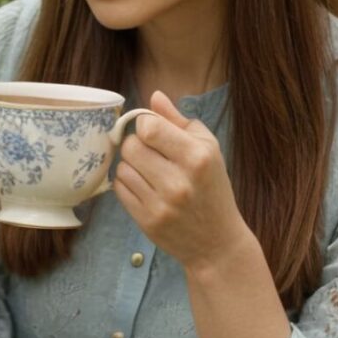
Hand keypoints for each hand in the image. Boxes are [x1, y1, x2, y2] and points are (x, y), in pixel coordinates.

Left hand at [113, 90, 250, 269]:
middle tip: (151, 153)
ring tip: (150, 172)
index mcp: (197, 157)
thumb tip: (154, 96)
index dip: (145, 125)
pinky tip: (146, 187)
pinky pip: (119, 189)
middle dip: (137, 144)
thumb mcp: (208, 148)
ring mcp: (161, 204)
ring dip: (132, 165)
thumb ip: (178, 120)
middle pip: (131, 146)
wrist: (217, 241)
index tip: (153, 131)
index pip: (149, 128)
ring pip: (122, 167)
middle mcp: (178, 181)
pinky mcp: (147, 221)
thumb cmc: (213, 187)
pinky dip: (128, 184)